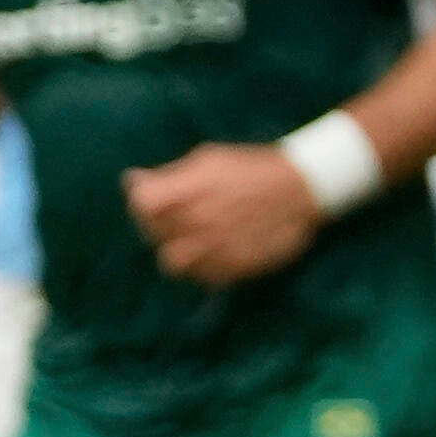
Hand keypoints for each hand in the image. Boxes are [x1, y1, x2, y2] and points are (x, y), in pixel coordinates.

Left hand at [125, 132, 335, 284]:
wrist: (302, 190)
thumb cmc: (252, 168)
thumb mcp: (209, 159)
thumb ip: (170, 175)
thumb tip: (133, 180)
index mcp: (188, 191)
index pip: (141, 205)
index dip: (140, 200)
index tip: (149, 196)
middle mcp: (197, 223)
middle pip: (153, 234)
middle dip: (156, 223)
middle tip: (172, 215)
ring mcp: (215, 249)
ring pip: (172, 262)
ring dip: (176, 248)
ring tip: (189, 237)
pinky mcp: (234, 269)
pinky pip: (201, 276)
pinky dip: (200, 265)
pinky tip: (210, 249)